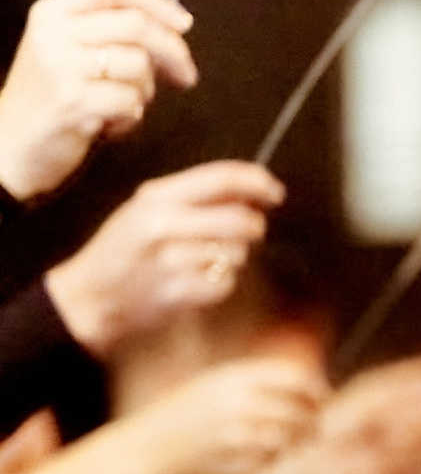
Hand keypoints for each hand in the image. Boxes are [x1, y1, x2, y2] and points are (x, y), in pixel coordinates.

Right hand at [0, 0, 197, 201]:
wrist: (10, 145)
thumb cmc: (54, 98)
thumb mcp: (68, 51)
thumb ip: (109, 32)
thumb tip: (176, 27)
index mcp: (53, 12)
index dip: (157, 2)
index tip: (184, 24)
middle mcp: (53, 32)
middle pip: (136, 24)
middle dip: (173, 52)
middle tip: (186, 77)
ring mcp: (60, 66)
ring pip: (138, 64)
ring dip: (145, 91)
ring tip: (123, 104)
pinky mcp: (72, 101)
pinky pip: (131, 101)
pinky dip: (131, 118)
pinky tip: (109, 125)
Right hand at [43, 161, 284, 352]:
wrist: (90, 296)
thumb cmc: (126, 250)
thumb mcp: (146, 209)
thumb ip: (194, 197)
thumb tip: (252, 191)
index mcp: (156, 197)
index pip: (222, 178)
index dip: (258, 182)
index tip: (276, 192)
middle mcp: (164, 224)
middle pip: (241, 220)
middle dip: (255, 227)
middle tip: (249, 232)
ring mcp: (172, 260)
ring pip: (237, 253)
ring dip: (232, 258)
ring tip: (203, 260)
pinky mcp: (180, 292)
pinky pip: (226, 283)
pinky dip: (219, 283)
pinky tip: (195, 281)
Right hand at [127, 357, 327, 473]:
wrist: (145, 450)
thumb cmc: (182, 417)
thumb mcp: (213, 385)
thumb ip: (254, 382)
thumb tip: (306, 382)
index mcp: (234, 376)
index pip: (296, 376)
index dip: (315, 388)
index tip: (319, 399)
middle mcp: (238, 399)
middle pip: (301, 407)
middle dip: (313, 418)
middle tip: (314, 428)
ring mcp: (238, 428)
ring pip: (292, 434)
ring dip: (298, 440)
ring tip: (295, 443)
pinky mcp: (236, 457)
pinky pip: (274, 456)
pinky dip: (276, 457)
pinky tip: (266, 457)